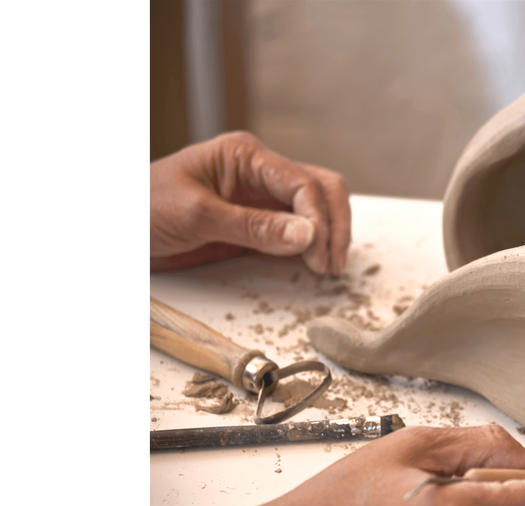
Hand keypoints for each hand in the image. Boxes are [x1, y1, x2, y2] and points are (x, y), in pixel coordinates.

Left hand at [148, 131, 350, 274]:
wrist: (125, 231)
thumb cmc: (145, 210)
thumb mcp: (196, 216)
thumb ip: (253, 226)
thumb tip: (308, 235)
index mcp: (245, 155)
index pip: (302, 182)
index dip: (318, 219)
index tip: (317, 255)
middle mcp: (260, 170)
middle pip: (321, 187)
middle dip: (334, 224)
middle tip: (330, 264)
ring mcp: (262, 195)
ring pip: (318, 205)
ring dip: (330, 232)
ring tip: (328, 266)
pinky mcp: (259, 220)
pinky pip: (298, 226)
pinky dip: (313, 242)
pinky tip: (314, 262)